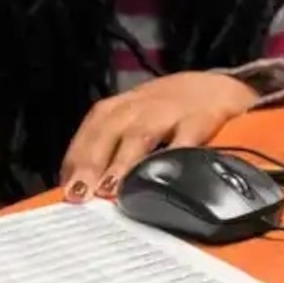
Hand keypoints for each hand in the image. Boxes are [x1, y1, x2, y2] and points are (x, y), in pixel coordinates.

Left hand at [61, 72, 259, 199]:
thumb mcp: (135, 122)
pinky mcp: (201, 118)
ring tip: (111, 190)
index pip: (89, 133)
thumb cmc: (167, 112)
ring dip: (123, 162)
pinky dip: (175, 155)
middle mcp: (138, 107)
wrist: (218, 87)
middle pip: (108, 131)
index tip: (65, 193)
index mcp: (118, 109)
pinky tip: (165, 176)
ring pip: (140, 135)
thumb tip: (82, 191)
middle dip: (91, 163)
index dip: (75, 162)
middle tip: (80, 195)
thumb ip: (110, 150)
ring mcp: (169, 112)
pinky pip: (186, 138)